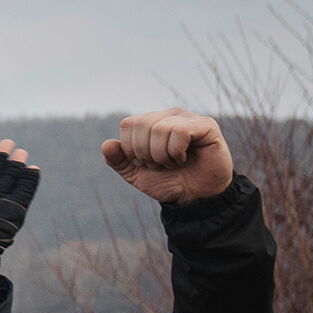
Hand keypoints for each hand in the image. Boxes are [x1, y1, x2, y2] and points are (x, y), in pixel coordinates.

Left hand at [101, 109, 233, 206]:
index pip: (128, 123)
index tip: (144, 163)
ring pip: (160, 128)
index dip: (130, 148)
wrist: (195, 197)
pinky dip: (176, 152)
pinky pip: (180, 131)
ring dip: (161, 155)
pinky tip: (183, 159)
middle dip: (144, 153)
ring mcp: (188, 118)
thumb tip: (107, 144)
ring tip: (172, 163)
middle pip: (142, 124)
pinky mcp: (206, 125)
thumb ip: (118, 160)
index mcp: (152, 122)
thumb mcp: (136, 174)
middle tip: (159, 165)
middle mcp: (169, 116)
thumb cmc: (167, 181)